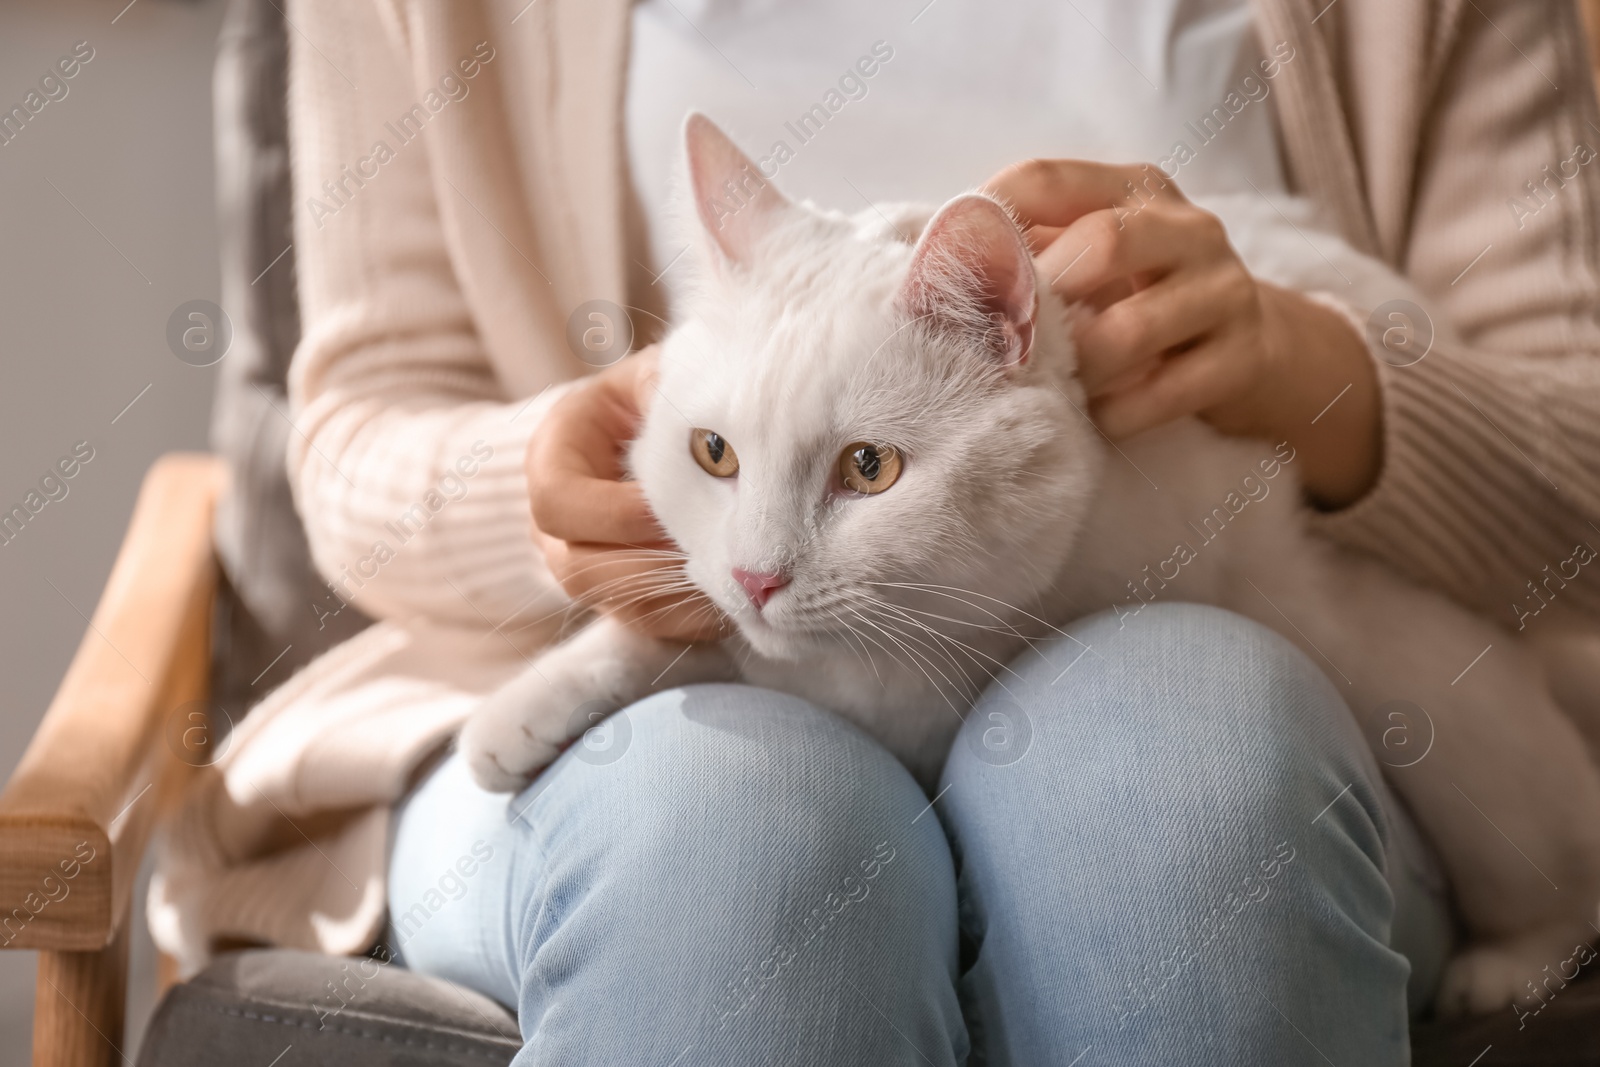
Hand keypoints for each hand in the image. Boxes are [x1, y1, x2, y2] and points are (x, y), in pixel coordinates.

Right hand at [526, 347, 726, 640]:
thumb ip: (669, 397)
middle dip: (649, 563)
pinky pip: (651, 625)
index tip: (676, 507)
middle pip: (578, 568)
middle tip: (714, 548)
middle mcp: (557, 524)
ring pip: (617, 604)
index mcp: (554, 457)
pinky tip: (737, 596)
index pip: (556, 501)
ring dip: (675, 595)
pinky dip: (692, 616)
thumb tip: (712, 435)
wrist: (672, 432)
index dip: (614, 513)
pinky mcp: (626, 597)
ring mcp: (588, 566)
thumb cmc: (663, 396)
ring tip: (733, 575)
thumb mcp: (658, 378)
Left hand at [983, 159, 1381, 507]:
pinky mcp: (1242, 359)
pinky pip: (1158, 396)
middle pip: (1101, 243)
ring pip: (1126, 332)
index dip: (987, 220)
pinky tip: (1098, 415)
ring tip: (1054, 387)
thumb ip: (1032, 248)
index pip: (1047, 179)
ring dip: (1074, 370)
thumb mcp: (1096, 259)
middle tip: (1003, 342)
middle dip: (1039, 299)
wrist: (1255, 351)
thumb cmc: (1144, 299)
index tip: (946, 269)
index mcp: (1135, 190)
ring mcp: (1223, 292)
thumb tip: (933, 267)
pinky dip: (1113, 414)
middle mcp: (1187, 229)